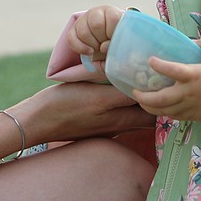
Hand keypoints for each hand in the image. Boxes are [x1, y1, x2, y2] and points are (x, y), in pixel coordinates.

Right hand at [11, 82, 155, 144]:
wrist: (36, 120)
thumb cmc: (66, 107)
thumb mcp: (97, 97)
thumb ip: (122, 93)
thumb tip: (144, 85)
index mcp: (122, 120)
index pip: (154, 113)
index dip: (162, 98)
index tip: (164, 79)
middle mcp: (117, 126)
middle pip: (144, 113)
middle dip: (152, 96)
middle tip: (153, 74)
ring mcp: (105, 125)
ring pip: (130, 111)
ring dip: (136, 96)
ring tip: (137, 75)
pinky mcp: (94, 120)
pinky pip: (115, 110)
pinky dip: (121, 98)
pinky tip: (115, 84)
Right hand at [66, 5, 123, 62]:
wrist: (107, 43)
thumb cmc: (117, 41)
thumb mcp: (121, 41)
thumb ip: (116, 43)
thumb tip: (103, 47)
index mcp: (112, 12)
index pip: (113, 18)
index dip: (114, 32)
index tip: (116, 40)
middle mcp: (96, 12)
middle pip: (96, 25)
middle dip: (103, 40)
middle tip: (107, 46)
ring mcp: (83, 20)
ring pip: (83, 33)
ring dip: (93, 45)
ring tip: (100, 49)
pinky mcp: (73, 31)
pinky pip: (71, 39)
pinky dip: (80, 48)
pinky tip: (90, 52)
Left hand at [132, 38, 200, 122]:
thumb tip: (188, 40)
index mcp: (194, 75)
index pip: (174, 71)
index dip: (160, 66)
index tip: (150, 60)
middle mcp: (188, 92)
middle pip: (162, 99)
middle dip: (144, 97)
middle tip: (135, 90)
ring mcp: (188, 106)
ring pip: (163, 110)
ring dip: (148, 106)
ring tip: (140, 99)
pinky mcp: (189, 116)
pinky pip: (170, 116)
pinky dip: (159, 112)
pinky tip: (153, 106)